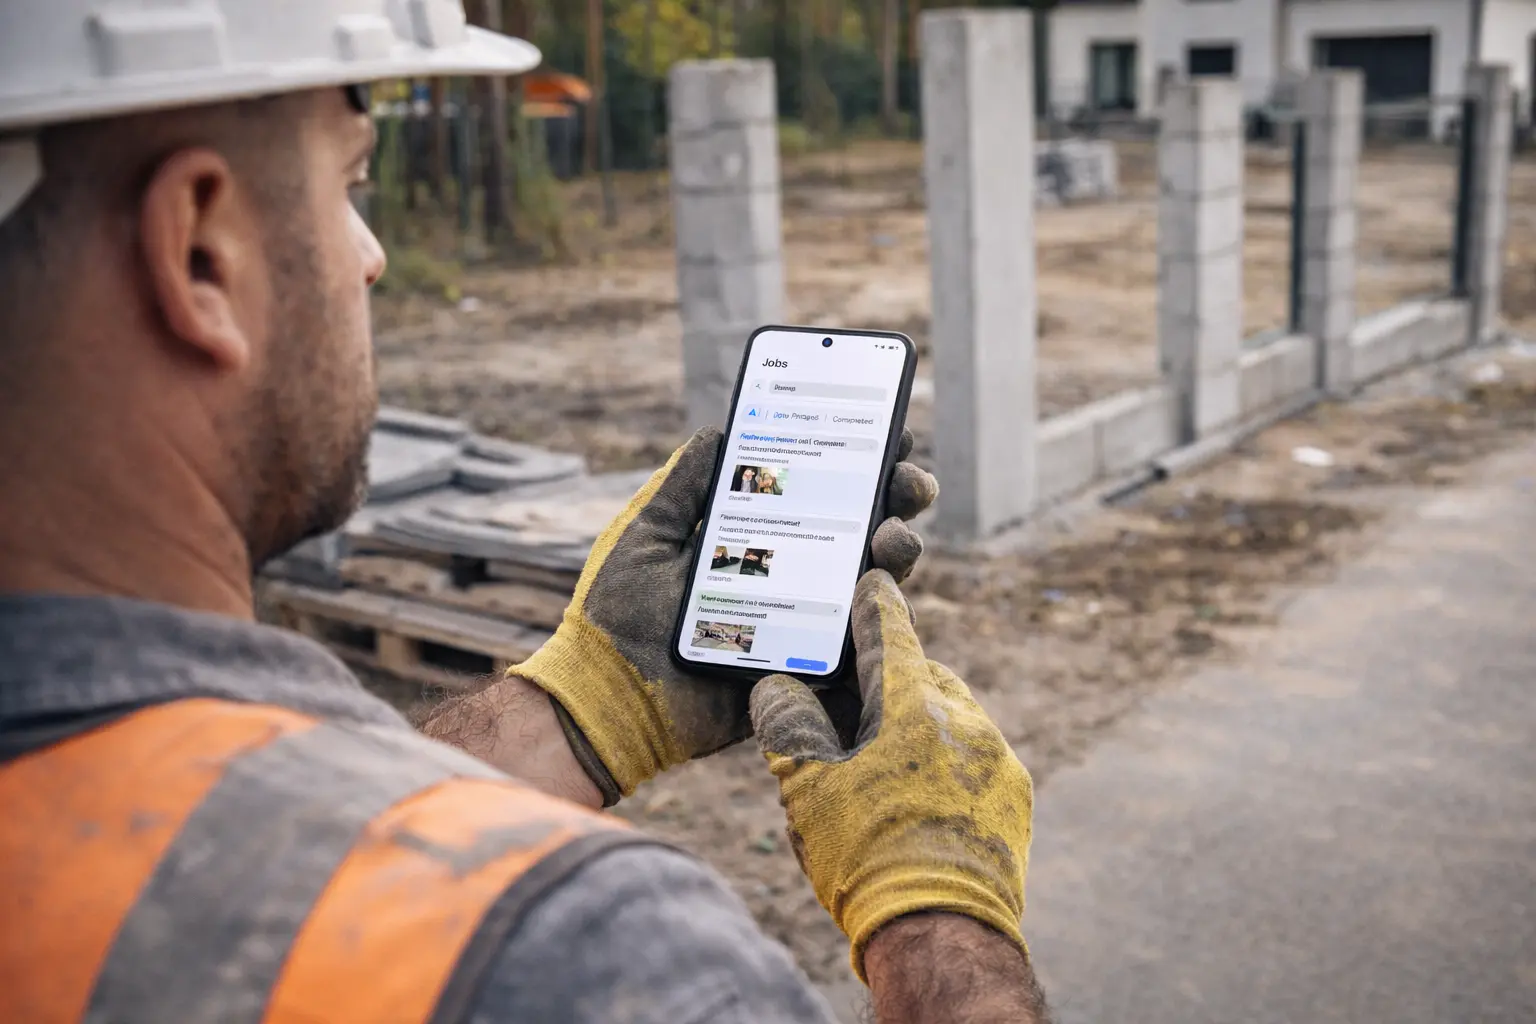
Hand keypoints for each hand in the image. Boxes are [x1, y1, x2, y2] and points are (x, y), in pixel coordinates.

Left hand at [512, 426, 939, 804]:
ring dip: (896, 553)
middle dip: (898, 499)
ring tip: (891, 538)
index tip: (894, 432)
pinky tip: (878, 591)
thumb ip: (684, 488)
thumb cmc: (618, 616)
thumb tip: (721, 429)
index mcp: (757, 537)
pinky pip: (859, 648)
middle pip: (864, 529)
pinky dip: (878, 620)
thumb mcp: (648, 536)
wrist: (605, 697)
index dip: (863, 462)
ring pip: (874, 583)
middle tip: (909, 483)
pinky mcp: (805, 671)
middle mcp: (791, 575)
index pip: (821, 491)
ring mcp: (805, 623)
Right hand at [749, 570, 1033, 981]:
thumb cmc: (867, 854)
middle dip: (893, 678)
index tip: (872, 582)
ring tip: (884, 759)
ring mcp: (996, 759)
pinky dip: (947, 763)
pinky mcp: (1015, 798)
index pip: (891, 634)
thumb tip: (776, 689)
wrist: (942, 933)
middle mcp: (964, 719)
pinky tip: (920, 797)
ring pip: (952, 719)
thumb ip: (789, 726)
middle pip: (924, 676)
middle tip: (858, 699)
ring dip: (920, 724)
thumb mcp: (807, 788)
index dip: (874, 606)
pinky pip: (976, 760)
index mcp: (911, 703)